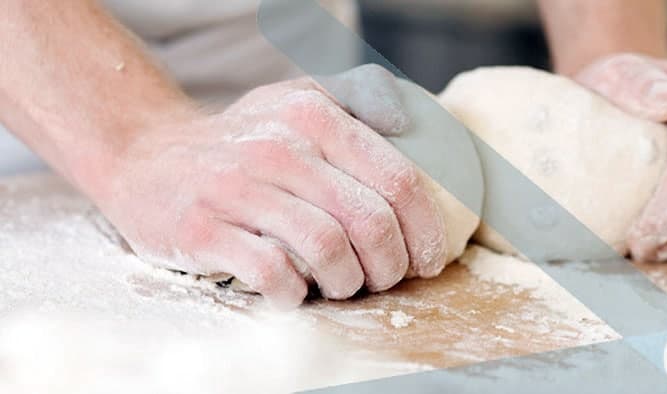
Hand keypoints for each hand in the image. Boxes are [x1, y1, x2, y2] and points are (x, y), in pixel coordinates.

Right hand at [95, 65, 448, 307]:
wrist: (146, 157)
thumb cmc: (242, 141)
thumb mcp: (297, 99)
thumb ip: (357, 95)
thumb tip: (408, 120)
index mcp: (313, 115)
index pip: (398, 178)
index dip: (425, 229)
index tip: (428, 259)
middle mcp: (277, 146)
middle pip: (369, 220)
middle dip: (391, 263)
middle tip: (386, 279)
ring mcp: (236, 188)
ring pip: (327, 248)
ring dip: (347, 281)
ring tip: (343, 285)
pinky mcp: (202, 229)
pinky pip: (272, 273)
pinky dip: (294, 293)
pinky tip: (294, 292)